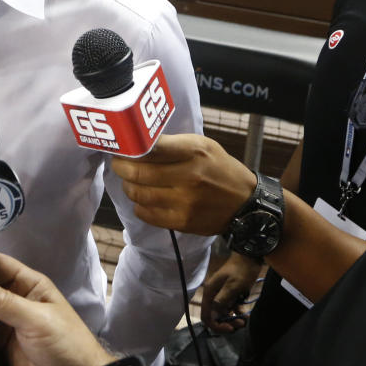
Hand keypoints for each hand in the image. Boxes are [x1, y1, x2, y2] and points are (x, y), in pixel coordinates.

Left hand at [108, 133, 253, 235]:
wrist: (245, 204)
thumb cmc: (219, 169)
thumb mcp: (203, 146)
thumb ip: (173, 144)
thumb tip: (140, 143)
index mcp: (194, 152)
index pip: (152, 147)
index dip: (130, 147)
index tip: (122, 147)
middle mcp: (188, 176)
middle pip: (139, 172)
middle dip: (122, 167)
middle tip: (119, 164)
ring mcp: (185, 202)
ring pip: (140, 194)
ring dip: (128, 187)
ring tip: (130, 181)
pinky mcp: (182, 222)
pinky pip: (147, 214)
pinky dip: (139, 206)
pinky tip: (143, 200)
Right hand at [202, 251, 262, 332]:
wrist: (251, 257)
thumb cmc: (242, 270)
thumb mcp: (234, 285)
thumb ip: (223, 299)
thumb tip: (215, 313)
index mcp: (210, 292)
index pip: (206, 315)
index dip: (216, 325)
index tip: (230, 327)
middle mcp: (213, 295)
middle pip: (215, 316)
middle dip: (227, 323)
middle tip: (240, 323)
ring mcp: (222, 295)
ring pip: (224, 313)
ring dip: (233, 319)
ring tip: (244, 319)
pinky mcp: (230, 295)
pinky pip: (231, 308)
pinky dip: (237, 312)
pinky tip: (245, 313)